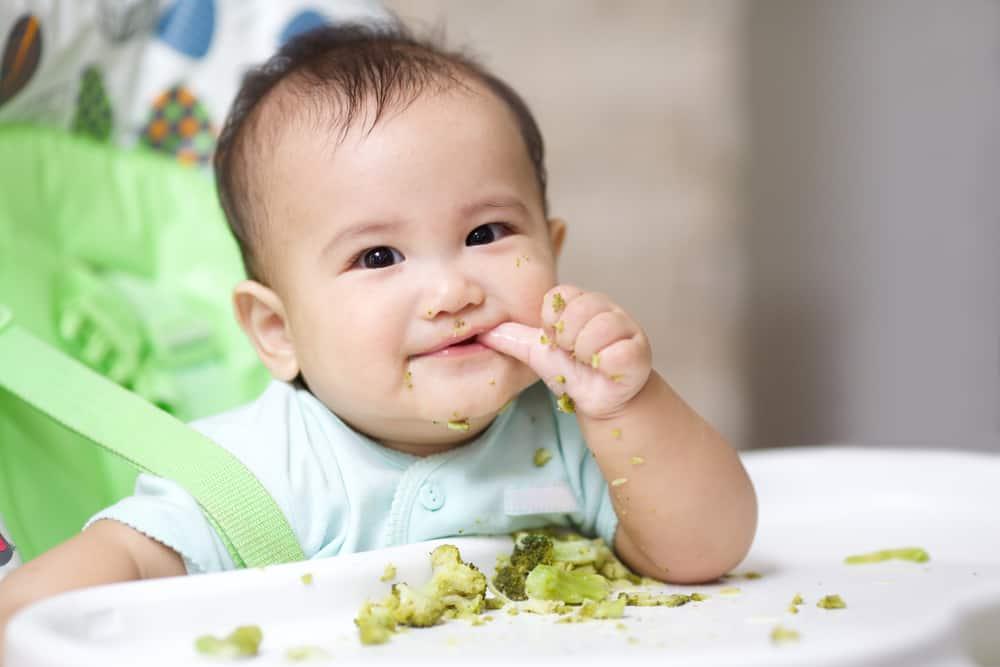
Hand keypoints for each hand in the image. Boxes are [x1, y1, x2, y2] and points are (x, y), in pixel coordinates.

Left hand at [481, 285, 651, 418]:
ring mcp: (626, 326)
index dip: (552, 324)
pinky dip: (605, 365)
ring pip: (598, 329)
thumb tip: (481, 330)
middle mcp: (605, 307)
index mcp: (580, 302)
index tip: (556, 340)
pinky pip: (616, 352)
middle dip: (568, 340)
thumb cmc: (572, 371)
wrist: (601, 400)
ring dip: (586, 354)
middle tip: (574, 354)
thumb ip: (512, 338)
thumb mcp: (537, 353)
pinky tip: (605, 369)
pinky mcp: (639, 350)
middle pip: (578, 309)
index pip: (559, 296)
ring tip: (589, 362)